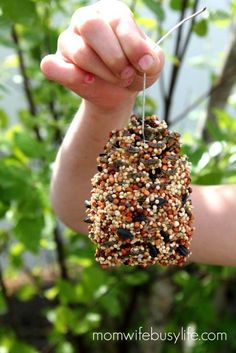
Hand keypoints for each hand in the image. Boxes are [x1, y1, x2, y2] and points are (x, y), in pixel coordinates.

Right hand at [40, 0, 163, 113]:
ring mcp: (68, 40)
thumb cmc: (134, 71)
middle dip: (113, 57)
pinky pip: (51, 66)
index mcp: (111, 12)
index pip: (118, 20)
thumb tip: (144, 62)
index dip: (132, 46)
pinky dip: (69, 76)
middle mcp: (86, 20)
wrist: (118, 92)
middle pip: (91, 27)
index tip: (144, 65)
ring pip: (78, 51)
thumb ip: (153, 59)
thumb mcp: (151, 65)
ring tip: (115, 80)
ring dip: (102, 72)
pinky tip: (88, 81)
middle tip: (126, 74)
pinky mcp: (57, 62)